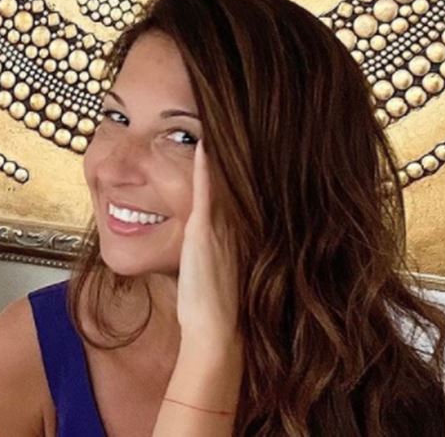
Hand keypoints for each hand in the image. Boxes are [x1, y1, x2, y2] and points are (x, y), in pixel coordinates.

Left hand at [176, 139, 240, 352]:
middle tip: (235, 117)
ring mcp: (221, 226)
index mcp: (238, 231)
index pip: (238, 189)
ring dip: (222, 153)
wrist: (216, 328)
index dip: (240, 165)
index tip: (238, 139)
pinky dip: (205, 168)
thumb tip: (213, 232)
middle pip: (234, 180)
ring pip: (223, 181)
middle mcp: (233, 224)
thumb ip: (224, 246)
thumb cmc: (215, 302)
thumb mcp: (223, 269)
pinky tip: (203, 143)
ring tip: (220, 121)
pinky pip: (205, 193)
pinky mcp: (204, 231)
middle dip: (236, 150)